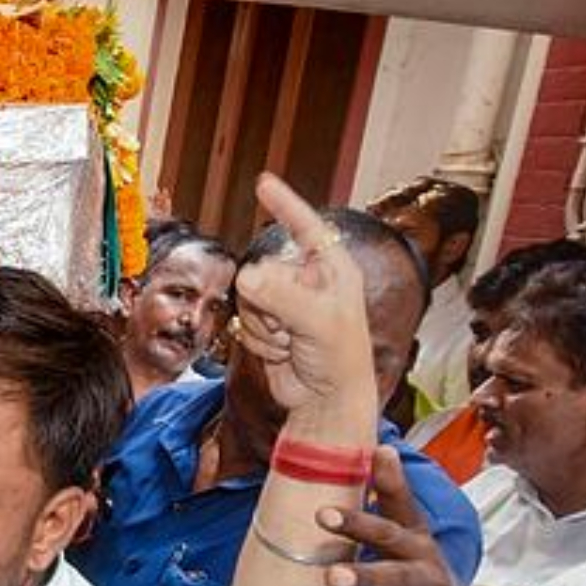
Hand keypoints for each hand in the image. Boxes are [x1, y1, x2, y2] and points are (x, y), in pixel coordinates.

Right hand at [234, 174, 372, 411]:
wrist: (327, 402)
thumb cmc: (340, 360)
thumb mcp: (318, 322)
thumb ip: (281, 296)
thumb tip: (246, 277)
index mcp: (332, 269)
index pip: (306, 227)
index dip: (285, 204)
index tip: (263, 182)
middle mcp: (308, 281)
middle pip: (262, 270)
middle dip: (268, 303)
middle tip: (293, 328)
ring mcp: (286, 304)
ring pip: (248, 297)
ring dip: (263, 325)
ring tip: (290, 342)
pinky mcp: (269, 326)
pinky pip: (245, 321)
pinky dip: (259, 339)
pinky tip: (282, 352)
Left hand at [317, 447, 470, 585]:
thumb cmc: (414, 563)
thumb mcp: (408, 528)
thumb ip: (391, 493)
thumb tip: (379, 445)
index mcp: (417, 546)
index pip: (387, 529)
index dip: (357, 520)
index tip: (319, 512)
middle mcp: (430, 582)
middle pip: (396, 579)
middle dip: (365, 579)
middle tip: (329, 578)